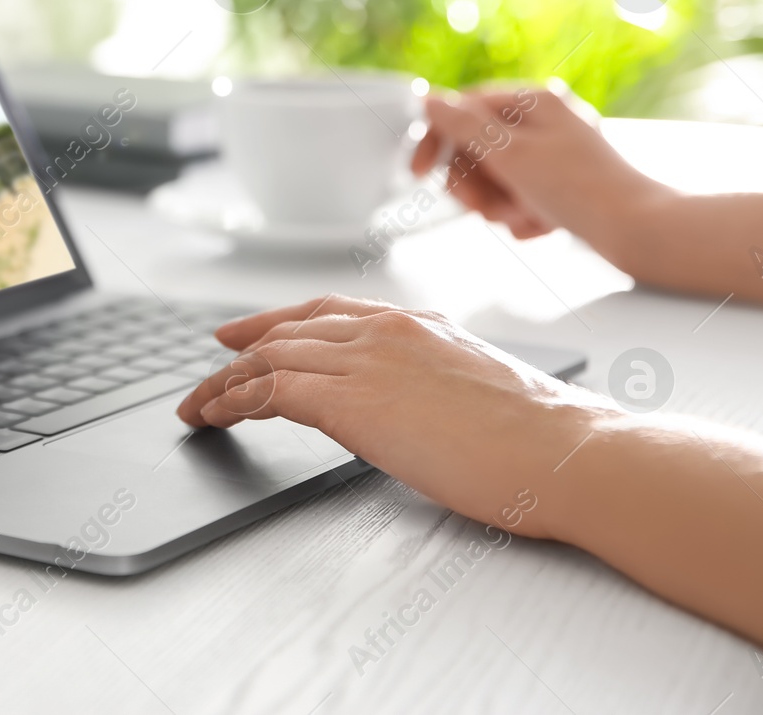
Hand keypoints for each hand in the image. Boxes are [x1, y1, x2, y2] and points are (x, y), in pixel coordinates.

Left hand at [175, 295, 623, 538]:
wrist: (565, 451)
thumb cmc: (542, 437)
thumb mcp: (477, 389)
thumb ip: (434, 383)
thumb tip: (415, 406)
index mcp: (418, 323)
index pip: (328, 310)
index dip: (278, 322)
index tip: (247, 333)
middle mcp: (386, 330)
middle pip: (288, 331)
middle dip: (241, 351)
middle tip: (210, 369)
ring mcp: (366, 360)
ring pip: (269, 359)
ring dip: (224, 384)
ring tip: (197, 407)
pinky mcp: (350, 401)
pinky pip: (268, 392)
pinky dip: (232, 401)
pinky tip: (214, 417)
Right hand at [410, 86, 666, 243]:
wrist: (637, 231)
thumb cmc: (580, 190)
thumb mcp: (510, 155)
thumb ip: (463, 126)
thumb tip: (429, 100)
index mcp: (533, 101)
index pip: (464, 110)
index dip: (436, 141)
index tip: (417, 173)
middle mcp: (544, 120)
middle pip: (477, 147)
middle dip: (475, 184)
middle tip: (484, 208)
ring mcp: (553, 152)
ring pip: (495, 176)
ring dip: (498, 204)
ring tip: (521, 218)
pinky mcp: (561, 182)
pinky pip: (519, 194)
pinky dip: (522, 214)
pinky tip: (541, 225)